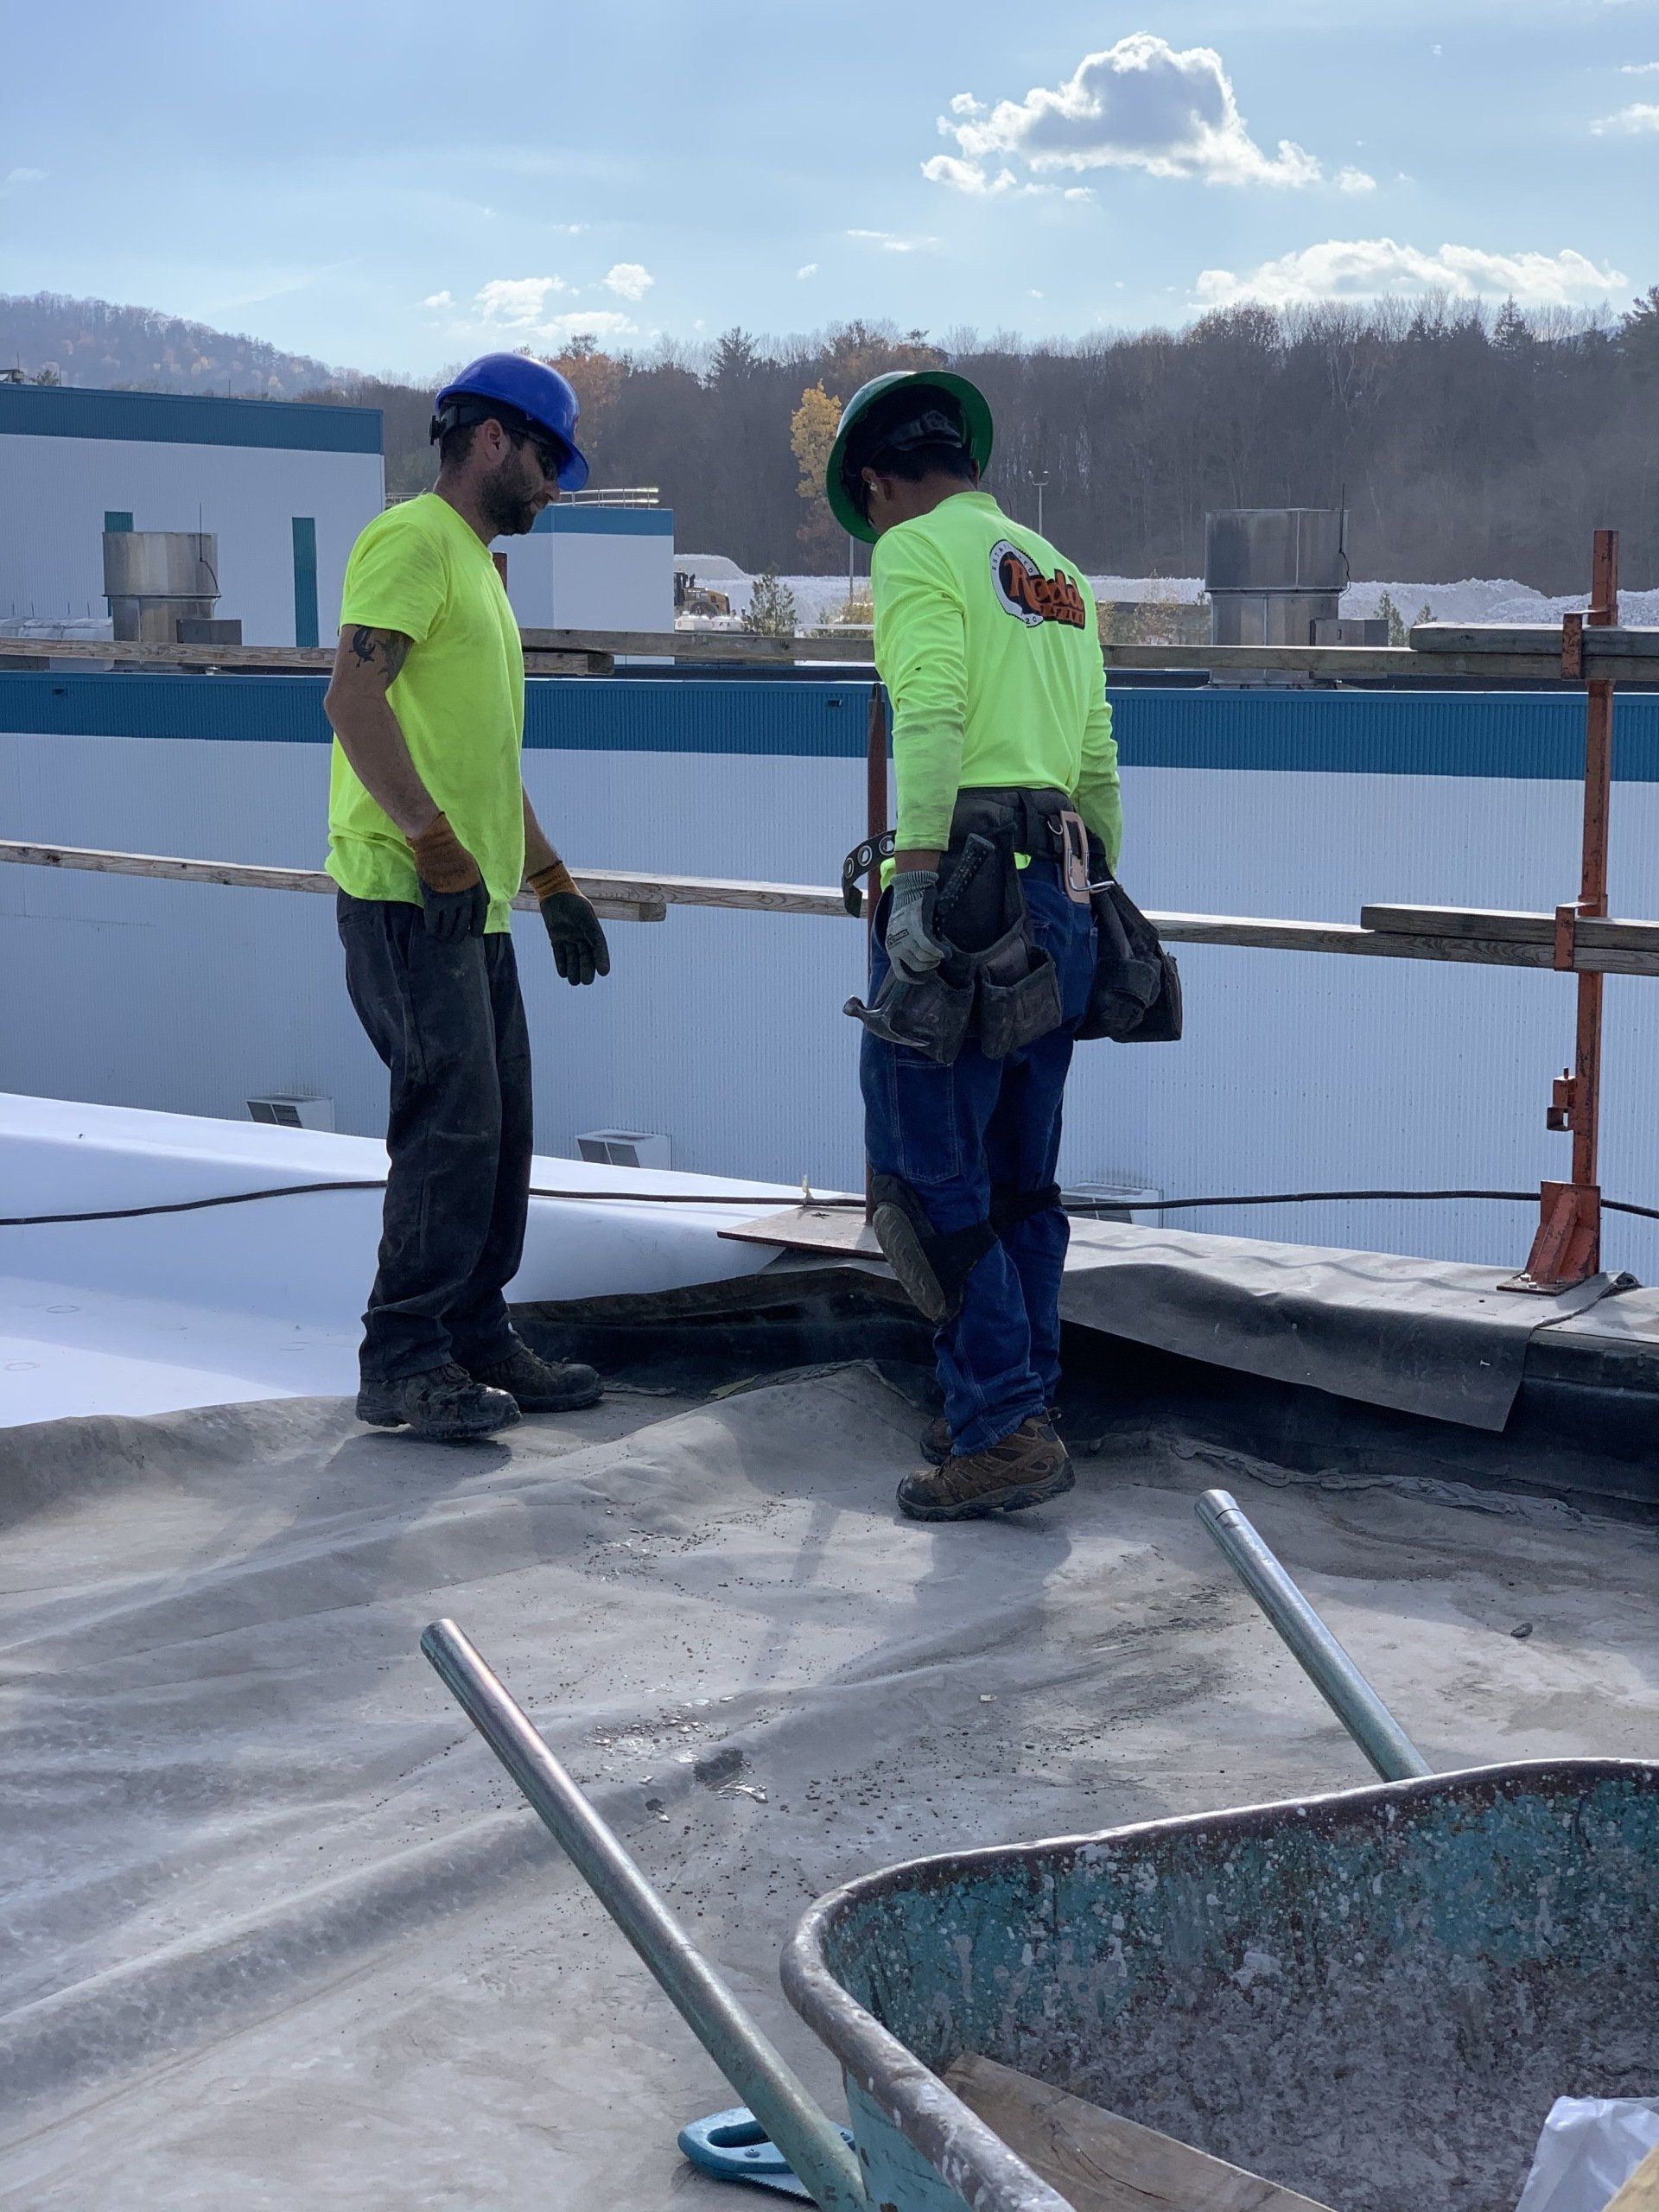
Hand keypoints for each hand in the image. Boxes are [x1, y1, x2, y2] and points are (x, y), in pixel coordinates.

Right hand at [410, 812, 487, 940]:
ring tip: (443, 938)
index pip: (480, 916)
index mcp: (477, 890)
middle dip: (459, 935)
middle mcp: (466, 899)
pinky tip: (432, 931)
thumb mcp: (475, 870)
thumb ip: (480, 887)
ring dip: (446, 935)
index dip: (477, 928)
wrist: (437, 845)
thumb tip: (487, 903)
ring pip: (448, 926)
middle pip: (463, 925)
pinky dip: (433, 929)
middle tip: (455, 940)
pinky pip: (433, 922)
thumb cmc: (455, 854)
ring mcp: (449, 901)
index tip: (473, 935)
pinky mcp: (433, 901)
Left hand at [539, 892, 610, 985]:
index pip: (599, 947)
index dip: (602, 960)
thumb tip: (598, 947)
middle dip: (586, 970)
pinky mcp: (556, 938)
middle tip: (586, 981)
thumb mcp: (584, 916)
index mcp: (592, 929)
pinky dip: (561, 964)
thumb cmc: (571, 901)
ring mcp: (569, 937)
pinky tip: (563, 974)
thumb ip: (590, 931)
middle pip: (586, 956)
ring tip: (574, 981)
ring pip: (573, 958)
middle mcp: (582, 935)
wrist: (554, 891)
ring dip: (574, 970)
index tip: (604, 973)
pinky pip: (560, 954)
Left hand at [884, 869, 947, 979]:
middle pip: (918, 966)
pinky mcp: (917, 928)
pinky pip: (931, 946)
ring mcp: (906, 937)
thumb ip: (909, 947)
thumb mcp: (903, 932)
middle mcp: (895, 944)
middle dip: (930, 965)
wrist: (911, 887)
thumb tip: (924, 961)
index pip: (901, 973)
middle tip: (937, 958)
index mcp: (891, 946)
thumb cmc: (909, 910)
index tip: (926, 977)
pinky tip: (947, 952)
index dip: (915, 978)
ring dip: (937, 957)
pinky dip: (941, 951)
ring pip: (926, 957)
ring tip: (942, 952)